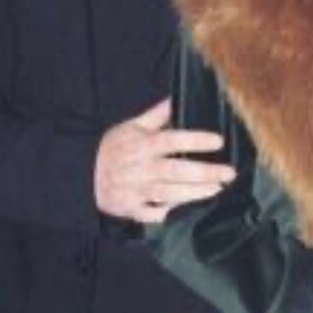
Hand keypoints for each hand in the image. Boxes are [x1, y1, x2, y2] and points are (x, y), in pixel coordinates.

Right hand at [95, 98, 235, 224]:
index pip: (172, 140)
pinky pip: (153, 213)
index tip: (218, 141)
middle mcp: (141, 168)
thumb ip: (156, 116)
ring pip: (170, 193)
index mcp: (141, 145)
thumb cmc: (111, 149)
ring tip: (217, 188)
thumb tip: (175, 99)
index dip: (195, 140)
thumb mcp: (130, 127)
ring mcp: (136, 190)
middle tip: (229, 172)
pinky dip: (167, 211)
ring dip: (195, 192)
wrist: (83, 174)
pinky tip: (186, 207)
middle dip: (205, 172)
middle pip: (177, 170)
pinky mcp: (131, 208)